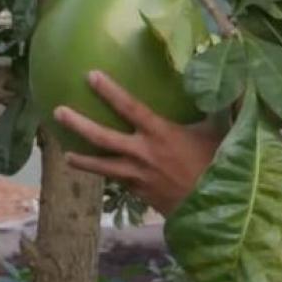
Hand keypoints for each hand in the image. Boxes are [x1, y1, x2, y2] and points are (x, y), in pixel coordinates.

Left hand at [54, 70, 223, 215]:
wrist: (214, 206)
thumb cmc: (218, 165)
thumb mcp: (216, 133)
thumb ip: (212, 111)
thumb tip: (221, 89)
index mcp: (161, 133)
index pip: (130, 107)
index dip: (110, 91)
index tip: (91, 76)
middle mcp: (143, 153)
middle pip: (103, 137)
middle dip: (79, 123)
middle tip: (59, 111)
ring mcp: (139, 175)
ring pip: (103, 166)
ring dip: (82, 160)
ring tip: (66, 156)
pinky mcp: (140, 193)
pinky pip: (120, 182)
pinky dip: (109, 177)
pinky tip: (103, 176)